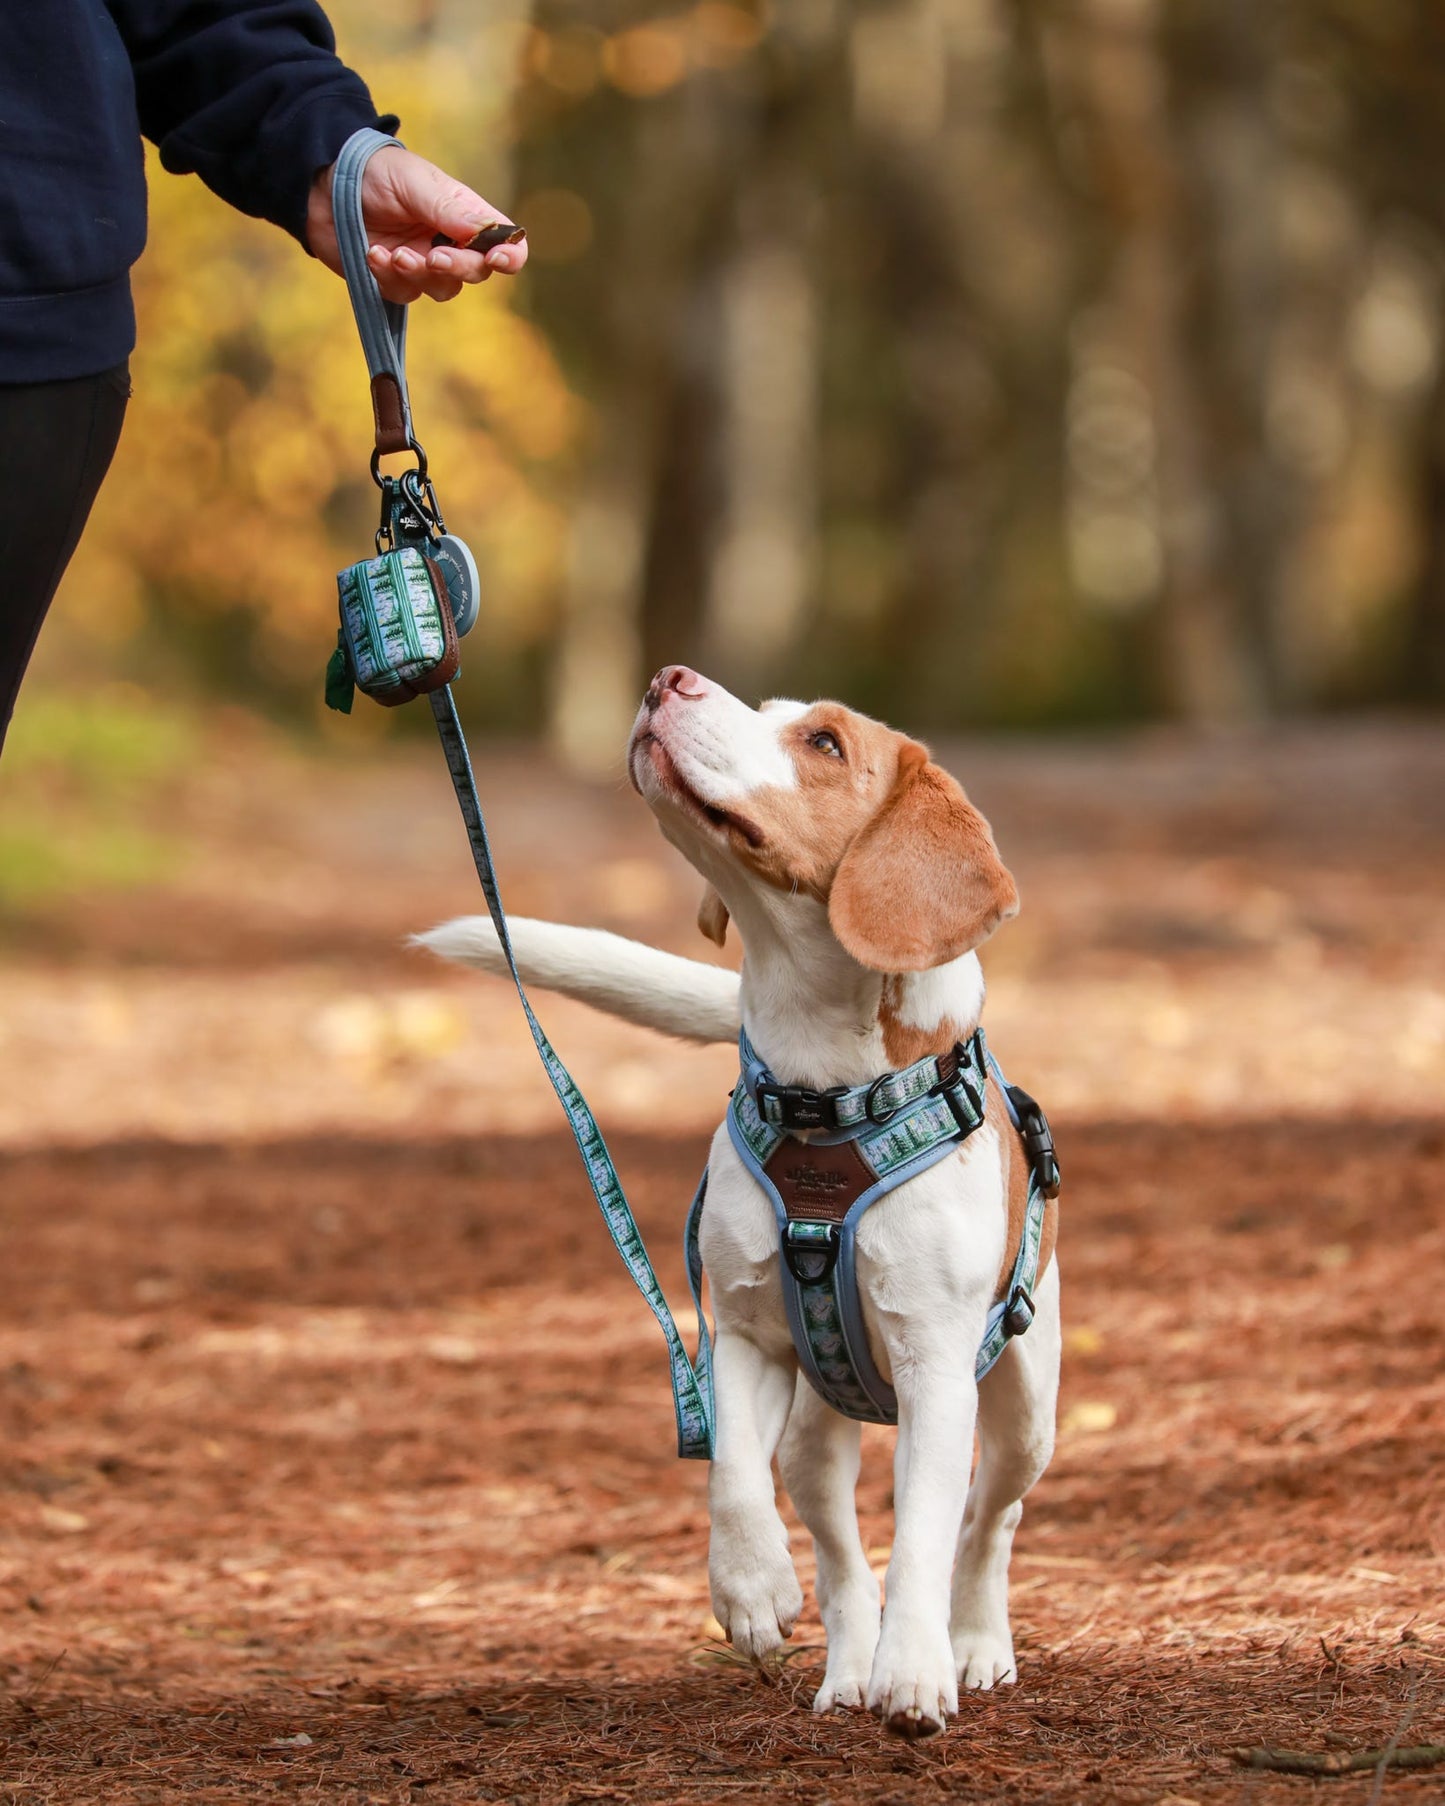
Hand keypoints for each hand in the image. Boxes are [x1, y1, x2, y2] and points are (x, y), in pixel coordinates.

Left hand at [307, 145, 526, 302]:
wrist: (322, 184)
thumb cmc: (375, 172)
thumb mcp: (414, 182)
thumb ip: (448, 209)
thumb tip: (486, 233)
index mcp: (465, 214)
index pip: (506, 243)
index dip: (509, 256)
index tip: (495, 258)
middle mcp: (451, 242)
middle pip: (475, 273)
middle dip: (456, 268)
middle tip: (432, 256)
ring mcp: (424, 263)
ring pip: (441, 289)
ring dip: (418, 274)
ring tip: (392, 253)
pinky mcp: (395, 279)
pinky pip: (404, 293)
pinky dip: (388, 277)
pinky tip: (372, 254)